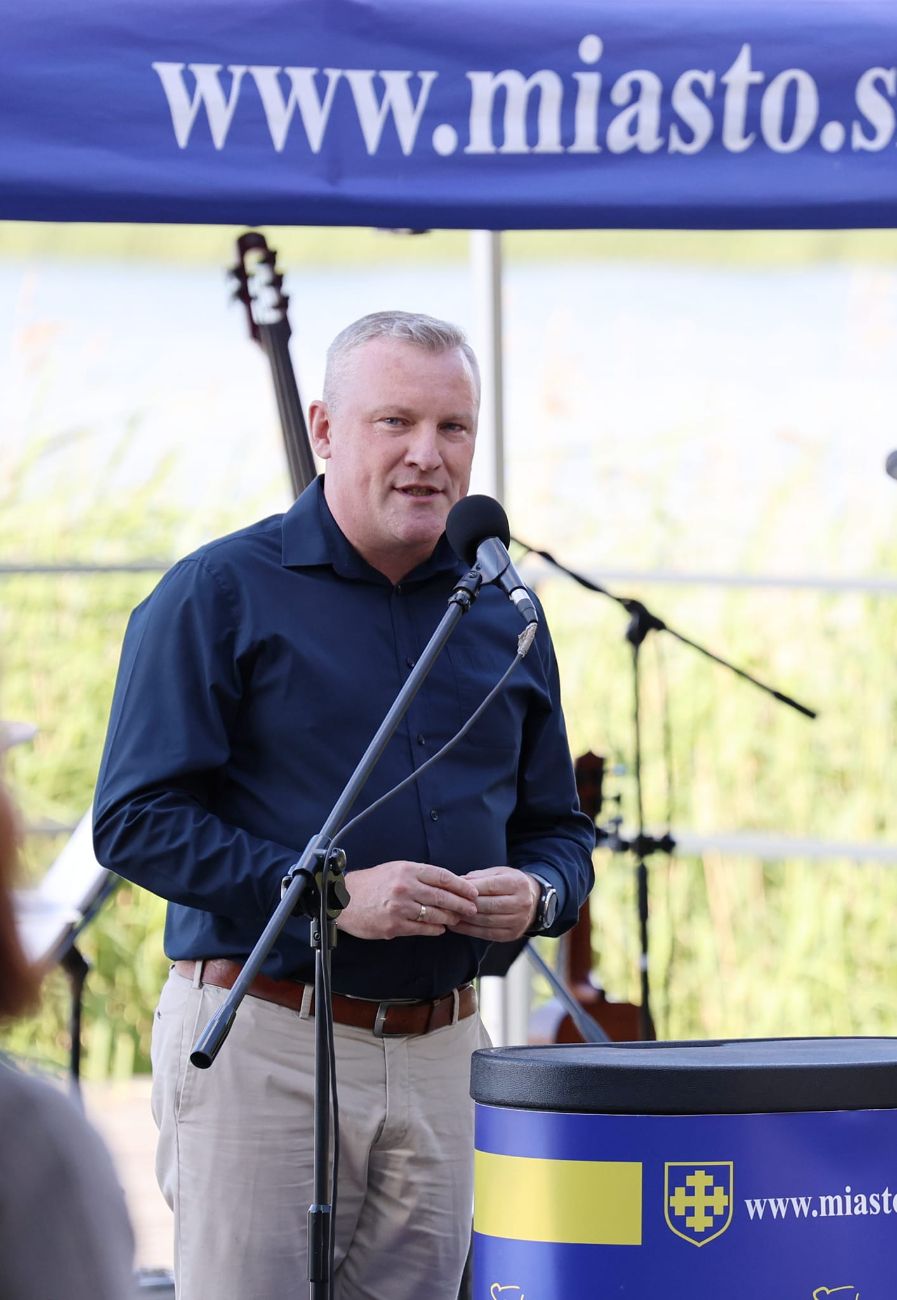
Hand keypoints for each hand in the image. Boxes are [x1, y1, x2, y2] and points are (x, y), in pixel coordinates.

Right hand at [336, 860, 478, 939]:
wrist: (343, 900)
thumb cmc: (371, 883)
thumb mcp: (395, 869)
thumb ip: (419, 875)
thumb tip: (446, 884)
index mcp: (407, 870)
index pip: (442, 876)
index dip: (461, 885)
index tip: (473, 891)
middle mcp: (404, 887)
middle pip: (442, 896)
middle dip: (461, 904)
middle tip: (473, 909)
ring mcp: (399, 908)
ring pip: (435, 915)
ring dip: (450, 918)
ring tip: (457, 919)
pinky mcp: (394, 926)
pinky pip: (422, 929)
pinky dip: (435, 930)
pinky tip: (440, 929)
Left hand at [446, 867, 538, 941]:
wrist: (533, 900)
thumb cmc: (510, 883)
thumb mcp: (499, 873)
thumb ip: (479, 877)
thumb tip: (458, 882)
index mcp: (518, 884)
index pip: (490, 887)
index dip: (470, 889)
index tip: (453, 889)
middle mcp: (521, 903)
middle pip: (488, 905)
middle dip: (466, 905)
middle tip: (447, 904)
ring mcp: (518, 921)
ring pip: (486, 921)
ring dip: (465, 919)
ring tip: (449, 915)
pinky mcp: (512, 934)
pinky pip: (487, 933)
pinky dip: (469, 930)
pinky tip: (457, 926)